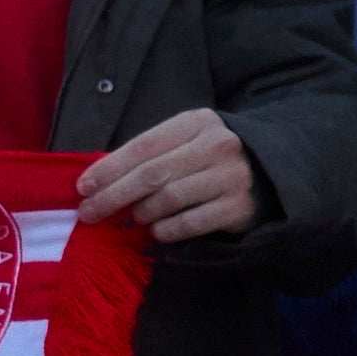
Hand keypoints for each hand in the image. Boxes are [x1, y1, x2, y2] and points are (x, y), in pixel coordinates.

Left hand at [76, 108, 259, 243]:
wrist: (272, 171)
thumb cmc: (210, 157)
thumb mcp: (184, 141)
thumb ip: (149, 155)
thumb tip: (97, 181)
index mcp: (195, 123)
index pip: (142, 146)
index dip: (109, 168)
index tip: (83, 187)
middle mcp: (216, 146)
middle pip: (152, 174)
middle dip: (113, 195)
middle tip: (89, 213)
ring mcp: (231, 176)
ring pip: (169, 198)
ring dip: (141, 213)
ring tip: (131, 220)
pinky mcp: (240, 207)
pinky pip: (191, 222)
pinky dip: (166, 230)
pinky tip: (155, 232)